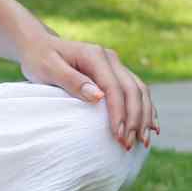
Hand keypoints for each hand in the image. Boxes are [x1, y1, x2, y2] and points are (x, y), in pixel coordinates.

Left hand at [21, 32, 157, 150]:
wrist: (40, 45)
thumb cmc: (40, 59)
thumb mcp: (48, 69)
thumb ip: (72, 81)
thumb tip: (98, 97)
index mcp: (95, 55)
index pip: (114, 87)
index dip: (119, 113)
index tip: (118, 136)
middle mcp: (110, 58)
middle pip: (132, 90)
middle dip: (134, 119)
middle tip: (129, 145)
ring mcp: (115, 65)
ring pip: (140, 90)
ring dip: (144, 116)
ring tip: (143, 142)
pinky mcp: (116, 73)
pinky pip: (137, 91)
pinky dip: (146, 109)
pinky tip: (151, 127)